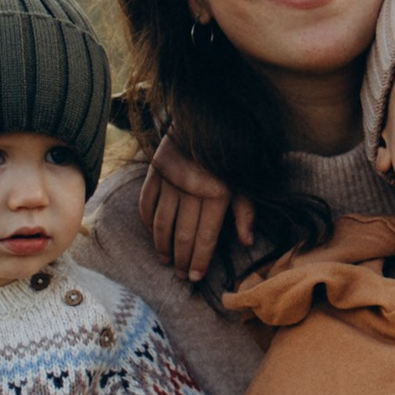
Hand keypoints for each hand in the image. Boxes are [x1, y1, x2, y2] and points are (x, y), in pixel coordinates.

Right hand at [142, 131, 249, 283]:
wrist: (208, 118)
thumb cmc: (230, 156)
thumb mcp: (244, 181)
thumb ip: (245, 211)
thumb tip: (247, 242)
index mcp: (217, 194)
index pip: (205, 237)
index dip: (200, 260)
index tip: (195, 277)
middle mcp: (192, 190)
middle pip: (183, 234)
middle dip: (181, 259)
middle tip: (180, 275)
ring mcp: (171, 181)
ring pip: (162, 223)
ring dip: (162, 245)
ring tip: (165, 260)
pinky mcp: (156, 171)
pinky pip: (147, 202)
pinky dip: (148, 220)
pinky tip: (153, 232)